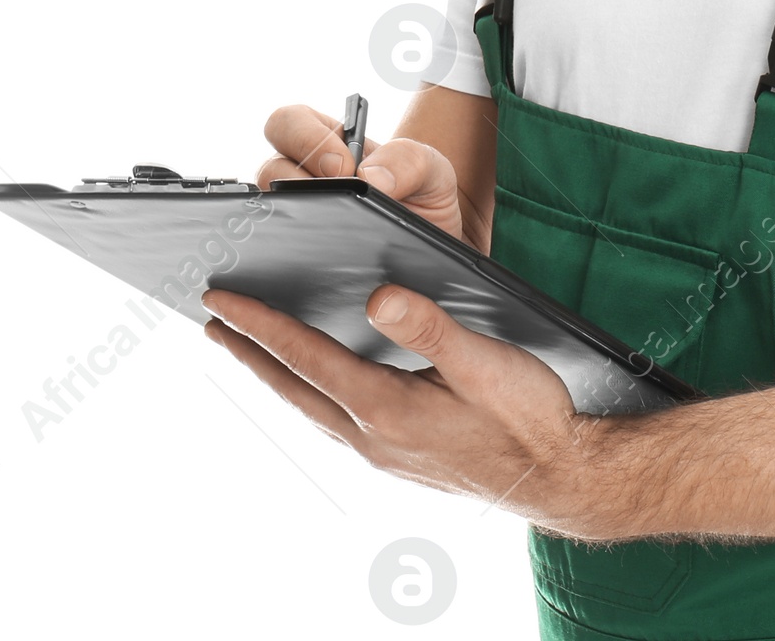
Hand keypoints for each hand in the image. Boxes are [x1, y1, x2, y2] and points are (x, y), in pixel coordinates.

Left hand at [202, 284, 601, 531]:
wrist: (561, 477)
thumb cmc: (530, 417)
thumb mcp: (485, 362)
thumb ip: (431, 326)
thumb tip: (377, 297)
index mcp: (387, 409)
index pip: (307, 357)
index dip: (260, 325)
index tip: (222, 299)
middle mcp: (374, 437)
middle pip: (294, 387)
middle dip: (251, 351)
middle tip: (213, 320)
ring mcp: (385, 452)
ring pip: (312, 406)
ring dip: (277, 373)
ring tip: (250, 347)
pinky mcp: (401, 456)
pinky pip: (337, 420)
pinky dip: (311, 392)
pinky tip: (316, 384)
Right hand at [258, 103, 469, 244]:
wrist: (431, 257)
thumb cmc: (424, 200)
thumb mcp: (431, 171)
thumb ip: (408, 160)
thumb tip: (369, 178)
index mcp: (328, 144)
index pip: (289, 122)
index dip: (306, 137)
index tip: (343, 165)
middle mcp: (302, 179)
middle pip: (268, 167)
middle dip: (295, 176)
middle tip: (335, 193)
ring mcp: (295, 220)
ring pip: (265, 212)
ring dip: (294, 218)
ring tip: (334, 233)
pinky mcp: (296, 260)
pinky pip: (275, 256)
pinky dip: (283, 260)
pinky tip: (324, 266)